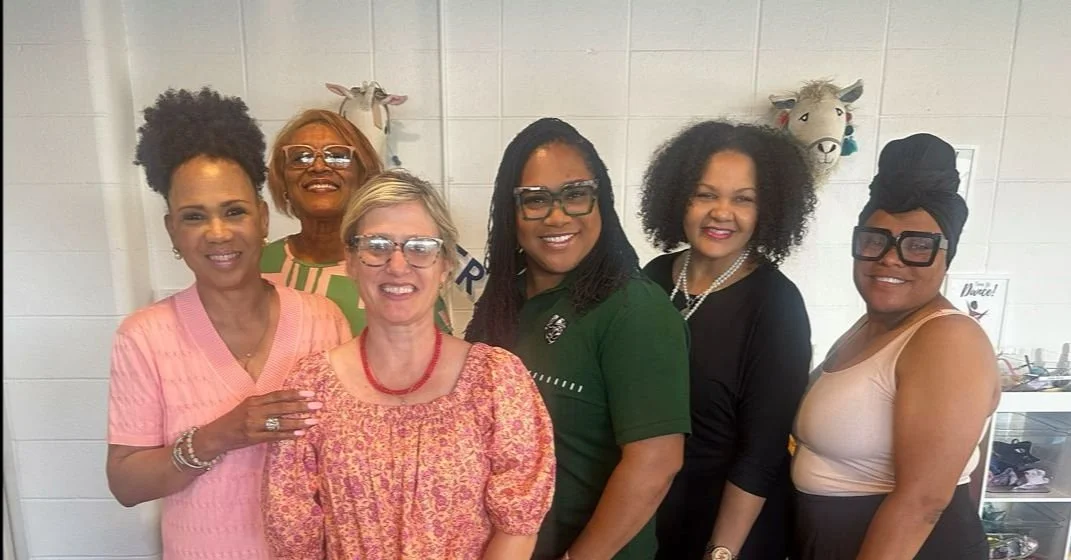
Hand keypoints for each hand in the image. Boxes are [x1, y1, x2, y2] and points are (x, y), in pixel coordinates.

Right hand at [199, 389, 321, 455]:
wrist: (215, 436)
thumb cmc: (234, 420)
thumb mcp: (247, 406)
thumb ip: (264, 403)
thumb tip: (288, 400)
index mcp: (254, 400)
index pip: (278, 395)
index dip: (295, 394)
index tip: (310, 392)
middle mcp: (254, 410)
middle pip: (282, 407)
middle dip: (302, 406)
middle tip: (318, 405)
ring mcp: (253, 425)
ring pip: (280, 422)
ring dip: (299, 422)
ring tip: (314, 421)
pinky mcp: (253, 438)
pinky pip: (275, 436)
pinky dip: (289, 435)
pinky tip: (301, 434)